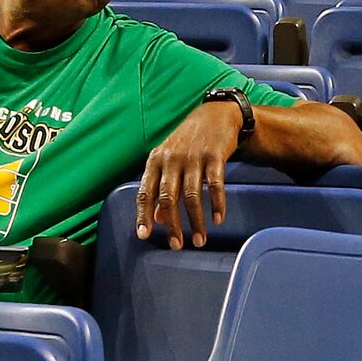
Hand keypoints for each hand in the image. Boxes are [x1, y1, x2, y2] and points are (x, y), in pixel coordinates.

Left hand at [136, 100, 242, 248]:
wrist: (216, 115)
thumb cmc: (189, 142)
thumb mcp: (169, 161)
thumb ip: (161, 188)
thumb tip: (157, 219)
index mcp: (155, 161)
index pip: (145, 192)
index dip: (143, 215)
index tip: (143, 236)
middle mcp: (171, 159)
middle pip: (168, 198)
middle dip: (172, 225)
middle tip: (177, 245)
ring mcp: (193, 157)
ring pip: (192, 196)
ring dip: (196, 221)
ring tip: (199, 240)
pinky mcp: (215, 157)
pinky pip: (215, 186)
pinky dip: (217, 204)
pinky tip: (218, 220)